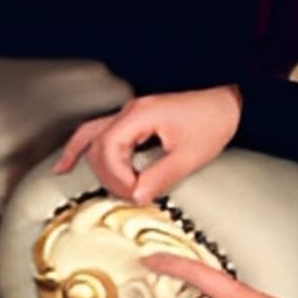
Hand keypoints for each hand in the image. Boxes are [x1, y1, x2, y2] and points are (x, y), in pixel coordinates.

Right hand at [53, 86, 242, 203]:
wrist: (229, 101)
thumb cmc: (213, 120)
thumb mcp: (190, 155)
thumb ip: (160, 177)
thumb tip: (138, 196)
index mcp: (139, 116)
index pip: (109, 148)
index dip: (117, 176)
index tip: (134, 192)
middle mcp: (129, 113)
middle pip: (98, 146)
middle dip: (109, 176)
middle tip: (128, 195)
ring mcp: (129, 115)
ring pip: (93, 139)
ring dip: (98, 166)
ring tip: (105, 187)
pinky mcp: (134, 121)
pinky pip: (98, 133)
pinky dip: (82, 148)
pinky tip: (68, 162)